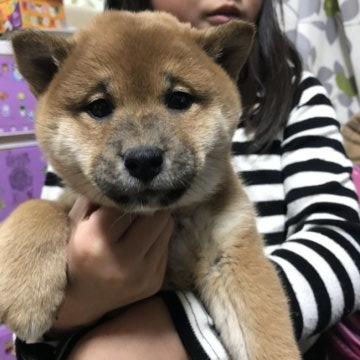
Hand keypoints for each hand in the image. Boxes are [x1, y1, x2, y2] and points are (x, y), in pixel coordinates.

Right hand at [51, 196, 172, 332]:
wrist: (82, 300)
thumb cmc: (76, 254)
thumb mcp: (75, 222)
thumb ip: (95, 198)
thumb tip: (122, 179)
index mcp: (95, 242)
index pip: (124, 205)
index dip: (126, 195)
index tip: (127, 192)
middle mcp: (122, 261)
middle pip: (155, 215)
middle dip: (148, 205)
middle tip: (141, 204)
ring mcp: (142, 274)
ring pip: (166, 228)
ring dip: (157, 220)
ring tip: (143, 221)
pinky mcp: (155, 282)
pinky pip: (166, 246)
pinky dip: (158, 238)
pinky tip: (144, 241)